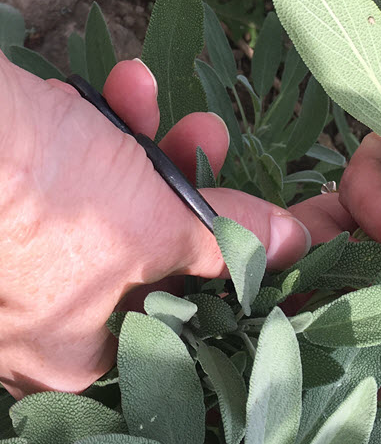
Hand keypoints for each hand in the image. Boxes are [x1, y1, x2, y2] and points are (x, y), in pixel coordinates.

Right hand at [0, 54, 309, 398]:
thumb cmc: (44, 206)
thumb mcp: (153, 226)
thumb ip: (227, 241)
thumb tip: (289, 244)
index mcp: (74, 358)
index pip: (174, 322)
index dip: (222, 270)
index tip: (254, 226)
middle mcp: (38, 320)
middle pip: (140, 252)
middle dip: (177, 182)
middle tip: (205, 135)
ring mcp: (13, 262)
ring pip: (98, 203)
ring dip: (132, 139)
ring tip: (141, 91)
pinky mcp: (2, 204)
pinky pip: (57, 171)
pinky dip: (84, 125)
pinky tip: (105, 85)